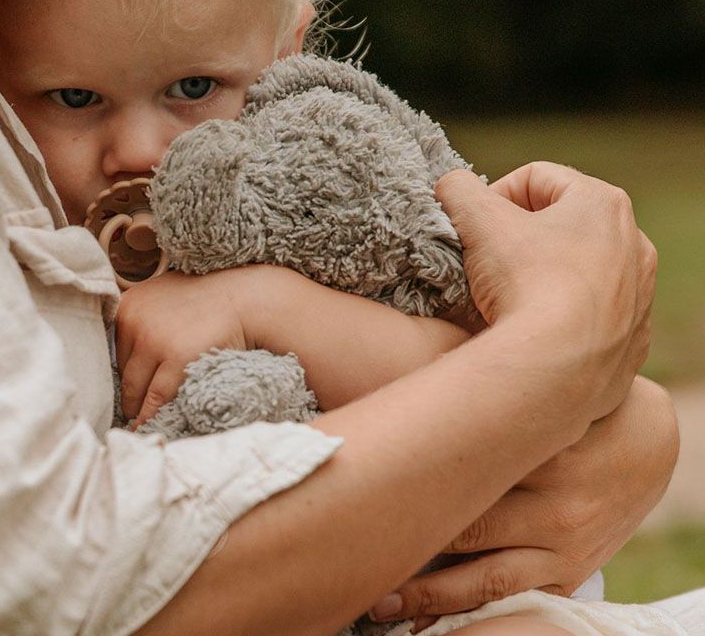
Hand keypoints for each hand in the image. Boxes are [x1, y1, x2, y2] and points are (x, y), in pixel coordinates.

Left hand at [114, 268, 260, 426]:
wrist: (241, 299)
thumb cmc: (202, 298)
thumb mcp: (160, 296)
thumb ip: (139, 317)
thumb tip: (122, 351)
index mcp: (129, 305)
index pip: (114, 349)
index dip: (122, 371)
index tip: (124, 388)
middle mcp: (136, 321)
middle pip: (122, 369)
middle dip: (127, 391)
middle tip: (128, 409)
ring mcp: (154, 341)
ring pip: (134, 388)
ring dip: (134, 408)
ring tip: (136, 421)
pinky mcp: (177, 360)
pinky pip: (155, 398)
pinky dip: (147, 415)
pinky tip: (144, 425)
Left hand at [370, 377, 678, 624]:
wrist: (648, 438)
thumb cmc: (572, 404)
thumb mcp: (535, 391)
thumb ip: (483, 396)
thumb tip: (416, 389)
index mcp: (540, 453)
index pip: (459, 476)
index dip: (408, 489)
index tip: (362, 496)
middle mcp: (554, 507)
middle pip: (465, 532)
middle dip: (409, 547)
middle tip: (355, 554)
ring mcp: (565, 546)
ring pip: (487, 580)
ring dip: (432, 597)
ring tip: (382, 605)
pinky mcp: (574, 572)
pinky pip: (519, 599)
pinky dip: (477, 611)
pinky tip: (437, 620)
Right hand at [435, 162, 655, 419]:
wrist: (557, 369)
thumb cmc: (524, 282)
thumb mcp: (476, 218)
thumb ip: (458, 187)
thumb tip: (453, 188)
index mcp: (603, 203)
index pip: (534, 178)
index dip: (493, 196)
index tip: (475, 227)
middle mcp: (634, 244)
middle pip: (558, 223)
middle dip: (518, 236)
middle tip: (487, 260)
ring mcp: (639, 295)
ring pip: (575, 268)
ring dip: (539, 274)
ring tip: (508, 297)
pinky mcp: (632, 340)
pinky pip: (588, 315)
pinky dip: (560, 315)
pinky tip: (533, 329)